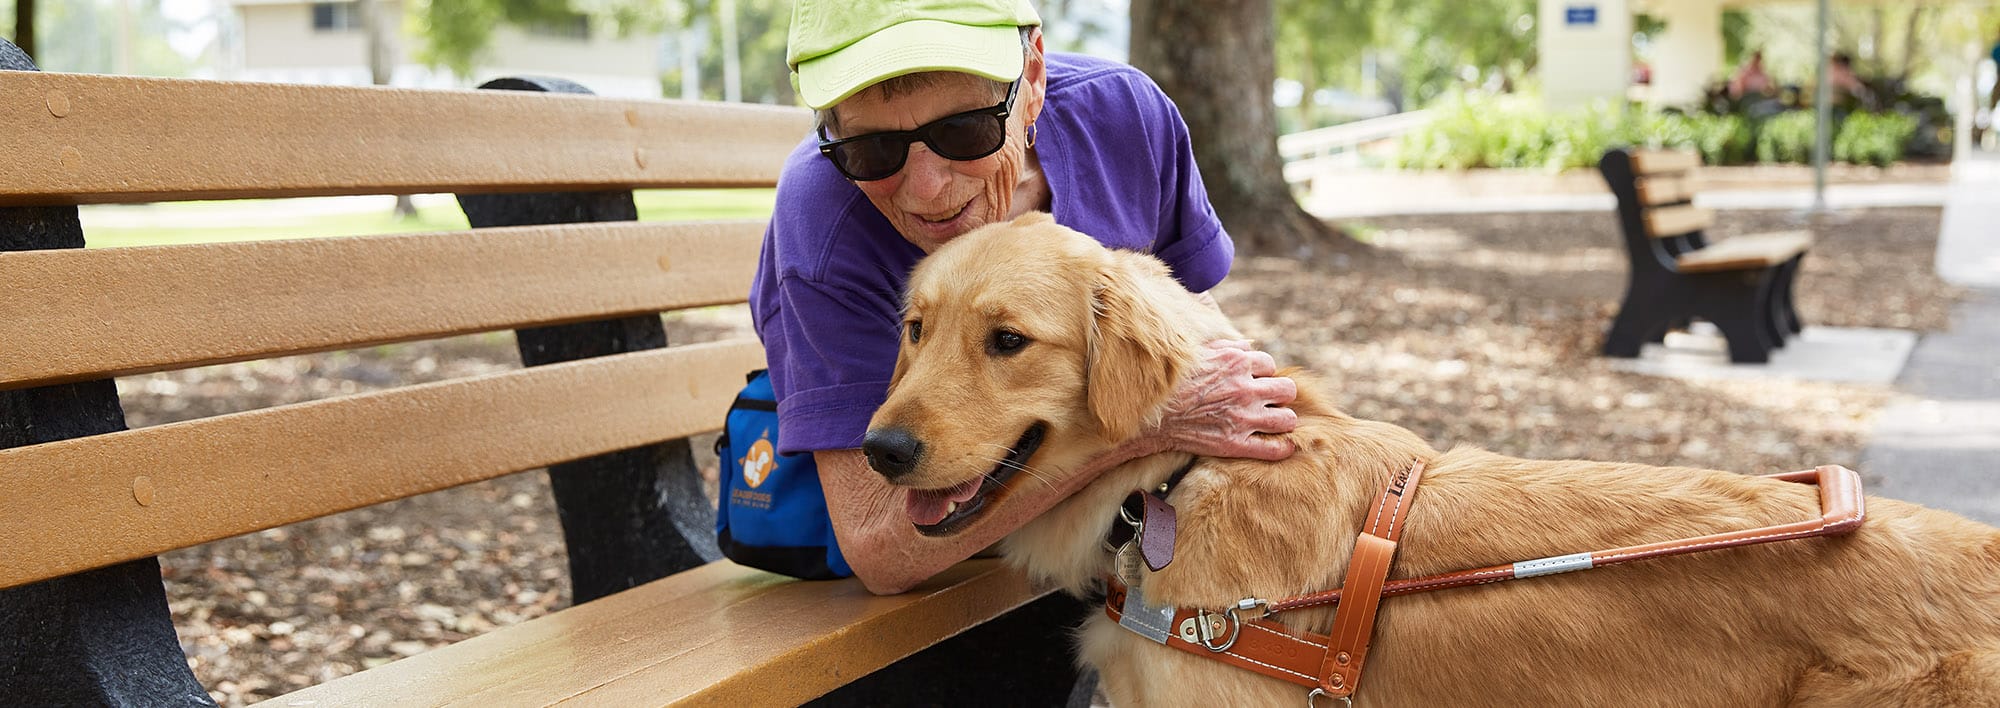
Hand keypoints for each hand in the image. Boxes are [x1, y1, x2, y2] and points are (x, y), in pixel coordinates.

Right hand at [1150, 339, 1297, 460]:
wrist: (1147, 414)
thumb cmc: (1169, 381)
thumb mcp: (1198, 352)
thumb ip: (1226, 347)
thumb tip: (1246, 346)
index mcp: (1236, 362)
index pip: (1270, 365)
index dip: (1261, 374)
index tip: (1252, 382)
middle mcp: (1244, 389)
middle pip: (1286, 390)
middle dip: (1277, 394)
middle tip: (1265, 401)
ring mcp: (1241, 418)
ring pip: (1287, 419)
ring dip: (1281, 420)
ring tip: (1270, 422)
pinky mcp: (1234, 444)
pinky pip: (1274, 449)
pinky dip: (1281, 448)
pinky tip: (1279, 445)